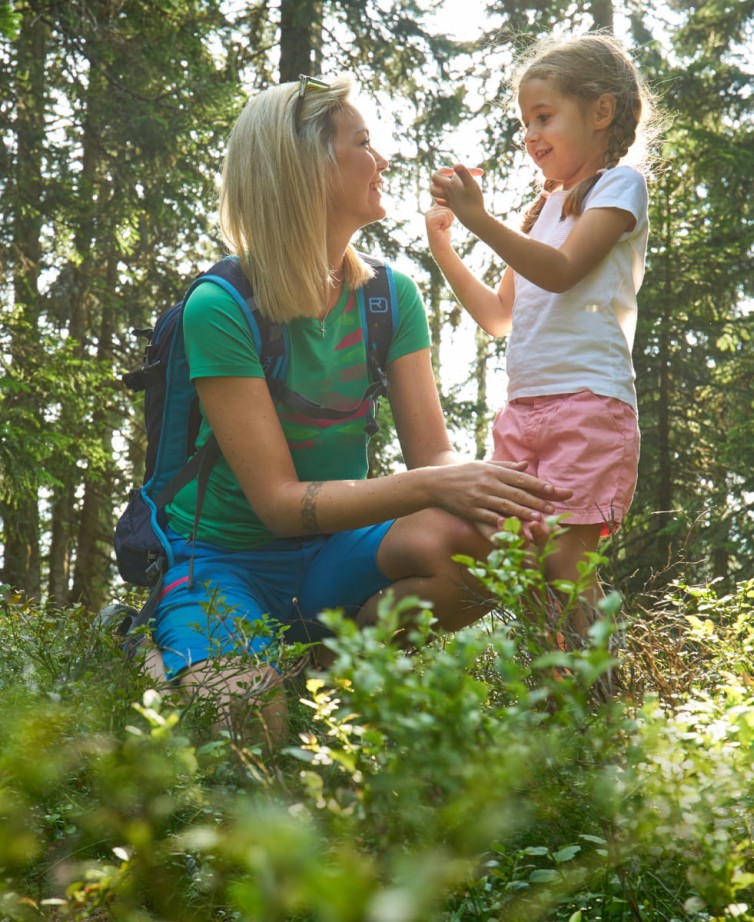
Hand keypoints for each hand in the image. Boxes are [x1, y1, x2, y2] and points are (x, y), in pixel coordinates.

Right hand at [424, 203, 454, 253]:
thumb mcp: (447, 217)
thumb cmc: (445, 233)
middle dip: (450, 217)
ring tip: (443, 227)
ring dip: (449, 221)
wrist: (441, 246)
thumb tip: (452, 196)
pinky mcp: (430, 220)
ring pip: (447, 211)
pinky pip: (444, 216)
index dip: (450, 214)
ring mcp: (428, 215)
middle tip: (444, 226)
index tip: (445, 223)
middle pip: (447, 206)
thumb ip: (447, 208)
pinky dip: (446, 223)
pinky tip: (442, 229)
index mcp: (432, 209)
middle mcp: (428, 211)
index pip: (446, 203)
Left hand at [429, 164, 486, 230]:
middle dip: (440, 175)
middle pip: (434, 182)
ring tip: (448, 183)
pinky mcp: (453, 207)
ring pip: (435, 193)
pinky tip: (449, 196)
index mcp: (449, 185)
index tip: (457, 172)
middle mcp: (447, 192)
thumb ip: (463, 173)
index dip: (446, 170)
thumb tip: (456, 164)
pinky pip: (442, 202)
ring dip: (439, 186)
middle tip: (451, 174)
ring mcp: (449, 200)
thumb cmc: (474, 201)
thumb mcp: (471, 184)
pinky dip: (442, 198)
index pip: (437, 175)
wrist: (474, 219)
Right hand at [431, 459, 571, 540]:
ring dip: (523, 512)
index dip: (538, 485)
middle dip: (536, 501)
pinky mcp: (471, 511)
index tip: (554, 490)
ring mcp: (479, 497)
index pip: (521, 478)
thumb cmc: (463, 474)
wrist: (435, 483)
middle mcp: (488, 482)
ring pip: (505, 505)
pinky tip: (514, 527)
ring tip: (539, 519)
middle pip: (517, 493)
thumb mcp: (484, 465)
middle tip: (552, 509)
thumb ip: (506, 467)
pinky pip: (489, 517)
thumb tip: (526, 465)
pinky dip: (502, 523)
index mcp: (493, 470)